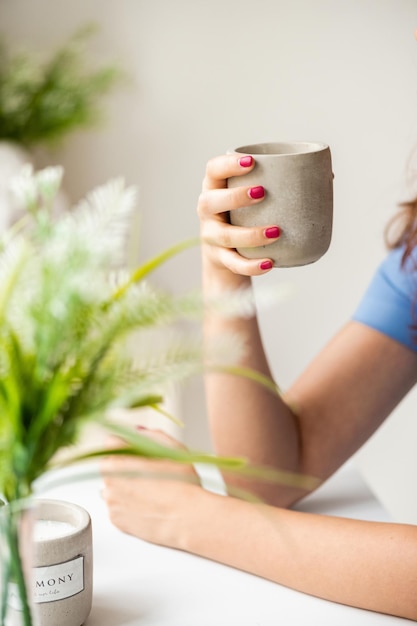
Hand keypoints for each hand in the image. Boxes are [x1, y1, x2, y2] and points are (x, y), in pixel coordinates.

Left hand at [100, 428, 201, 547]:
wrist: (187, 520)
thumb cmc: (183, 485)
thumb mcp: (173, 449)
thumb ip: (151, 435)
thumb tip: (138, 431)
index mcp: (118, 459)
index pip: (111, 442)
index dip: (127, 444)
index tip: (138, 451)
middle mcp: (108, 481)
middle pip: (111, 464)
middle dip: (125, 465)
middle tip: (148, 472)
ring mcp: (111, 502)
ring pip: (113, 486)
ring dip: (126, 485)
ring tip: (150, 490)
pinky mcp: (116, 520)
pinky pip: (118, 506)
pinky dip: (128, 504)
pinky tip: (147, 504)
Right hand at [197, 154, 279, 275]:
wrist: (226, 254)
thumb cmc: (245, 215)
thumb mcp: (251, 198)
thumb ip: (279, 184)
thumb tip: (327, 175)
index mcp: (214, 188)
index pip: (213, 170)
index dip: (228, 164)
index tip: (252, 161)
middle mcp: (207, 211)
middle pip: (210, 202)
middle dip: (235, 197)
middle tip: (262, 193)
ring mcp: (211, 236)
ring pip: (225, 236)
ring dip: (250, 234)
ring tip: (276, 231)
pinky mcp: (220, 259)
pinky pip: (234, 263)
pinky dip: (251, 265)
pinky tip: (269, 263)